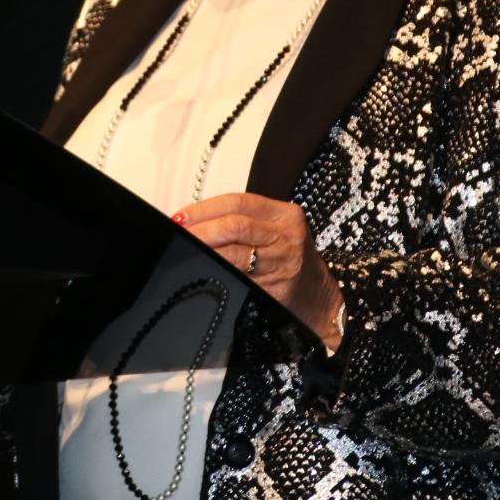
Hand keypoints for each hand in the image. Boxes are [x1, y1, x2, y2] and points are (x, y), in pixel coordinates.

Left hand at [174, 192, 343, 351]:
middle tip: (179, 234)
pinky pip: (238, 278)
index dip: (204, 209)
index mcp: (285, 214)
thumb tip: (193, 221)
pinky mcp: (275, 288)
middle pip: (235, 225)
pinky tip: (202, 270)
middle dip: (201, 230)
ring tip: (184, 250)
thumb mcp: (277, 231)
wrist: (320, 297)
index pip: (238, 202)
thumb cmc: (290, 259)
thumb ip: (244, 221)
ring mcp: (282, 263)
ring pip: (234, 253)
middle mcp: (287, 236)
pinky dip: (216, 272)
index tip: (181, 216)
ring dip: (204, 251)